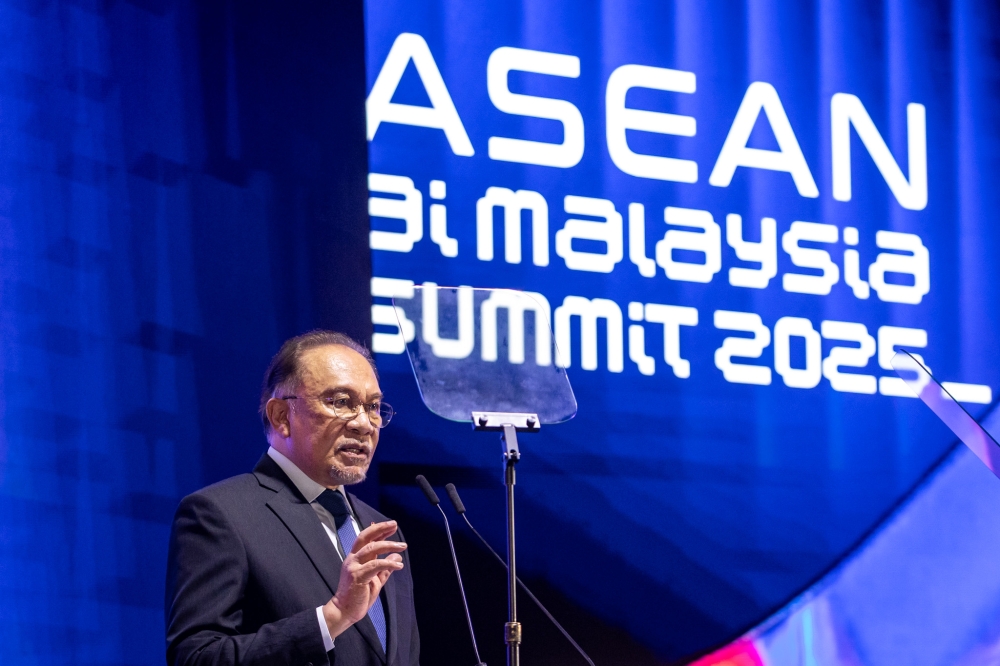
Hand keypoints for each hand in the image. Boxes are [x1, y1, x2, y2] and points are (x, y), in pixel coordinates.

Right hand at [323, 521, 405, 638]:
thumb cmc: (358, 596)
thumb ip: (385, 568)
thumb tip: (397, 555)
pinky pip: (375, 565)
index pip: (367, 539)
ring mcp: (354, 567)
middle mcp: (353, 559)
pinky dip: (388, 563)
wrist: (344, 612)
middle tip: (394, 524)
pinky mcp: (357, 576)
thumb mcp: (375, 580)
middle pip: (365, 537)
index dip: (379, 531)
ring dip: (388, 545)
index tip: (392, 526)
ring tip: (403, 546)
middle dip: (380, 529)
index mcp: (356, 558)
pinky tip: (399, 565)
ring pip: (371, 548)